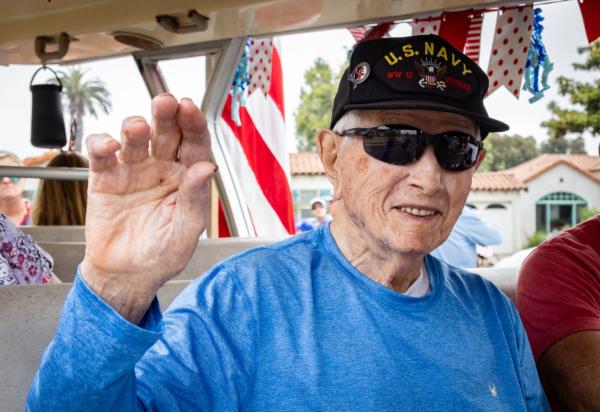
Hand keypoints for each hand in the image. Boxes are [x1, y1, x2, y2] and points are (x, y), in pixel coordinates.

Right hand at [81, 94, 215, 321]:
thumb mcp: (186, 231)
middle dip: (166, 116)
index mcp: (187, 178)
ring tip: (137, 128)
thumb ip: (196, 199)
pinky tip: (109, 146)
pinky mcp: (105, 179)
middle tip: (165, 102)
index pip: (194, 144)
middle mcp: (162, 169)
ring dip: (135, 128)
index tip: (190, 108)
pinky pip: (103, 156)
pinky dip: (103, 145)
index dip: (193, 124)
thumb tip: (206, 166)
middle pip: (166, 134)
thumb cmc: (162, 254)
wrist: (126, 275)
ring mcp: (133, 171)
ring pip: (135, 139)